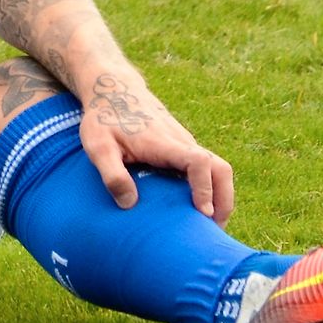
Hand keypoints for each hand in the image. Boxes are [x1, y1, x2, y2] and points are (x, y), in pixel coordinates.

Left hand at [78, 71, 233, 225]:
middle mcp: (181, 143)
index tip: (202, 212)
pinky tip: (196, 211)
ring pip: (217, 169)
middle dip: (224, 200)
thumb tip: (129, 204)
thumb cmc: (103, 119)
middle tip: (212, 231)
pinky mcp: (182, 149)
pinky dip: (210, 190)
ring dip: (220, 197)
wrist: (113, 91)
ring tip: (208, 228)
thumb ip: (112, 174)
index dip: (204, 187)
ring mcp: (185, 145)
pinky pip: (206, 169)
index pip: (198, 161)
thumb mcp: (97, 146)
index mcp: (164, 143)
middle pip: (221, 168)